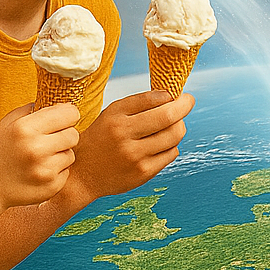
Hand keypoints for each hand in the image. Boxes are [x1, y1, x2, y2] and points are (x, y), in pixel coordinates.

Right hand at [0, 102, 80, 207]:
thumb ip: (32, 109)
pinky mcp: (51, 187)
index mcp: (25, 128)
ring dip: (60, 154)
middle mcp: (36, 149)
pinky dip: (56, 171)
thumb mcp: (7, 124)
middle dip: (65, 135)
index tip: (62, 118)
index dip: (67, 115)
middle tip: (50, 140)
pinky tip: (38, 172)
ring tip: (40, 158)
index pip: (69, 113)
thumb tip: (58, 102)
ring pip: (71, 155)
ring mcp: (44, 170)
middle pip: (74, 135)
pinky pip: (66, 172)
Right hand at [68, 90, 192, 200]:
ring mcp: (134, 157)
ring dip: (179, 126)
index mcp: (115, 118)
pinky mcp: (143, 173)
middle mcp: (124, 137)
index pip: (152, 99)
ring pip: (174, 136)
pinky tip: (162, 143)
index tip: (180, 94)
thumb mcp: (111, 114)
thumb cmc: (101, 138)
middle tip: (187, 102)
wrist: (83, 175)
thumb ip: (138, 103)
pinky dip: (172, 145)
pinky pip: (171, 153)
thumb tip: (171, 96)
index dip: (173, 95)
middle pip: (168, 118)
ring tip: (173, 124)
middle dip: (184, 106)